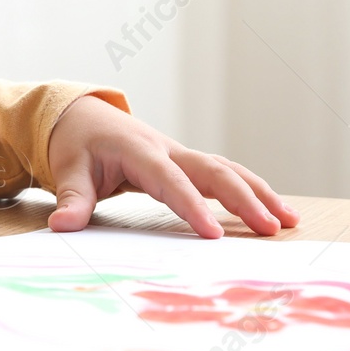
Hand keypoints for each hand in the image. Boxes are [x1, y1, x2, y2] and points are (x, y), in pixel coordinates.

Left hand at [45, 95, 297, 238]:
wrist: (82, 116)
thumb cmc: (76, 143)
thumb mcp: (68, 168)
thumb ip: (71, 198)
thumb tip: (62, 226)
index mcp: (139, 151)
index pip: (170, 181)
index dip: (192, 206)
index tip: (212, 233)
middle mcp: (167, 150)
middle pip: (212, 171)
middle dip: (243, 199)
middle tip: (270, 228)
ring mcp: (180, 155)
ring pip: (227, 170)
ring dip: (258, 193)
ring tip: (288, 221)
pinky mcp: (186, 164)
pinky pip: (223, 175)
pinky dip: (250, 190)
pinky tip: (272, 213)